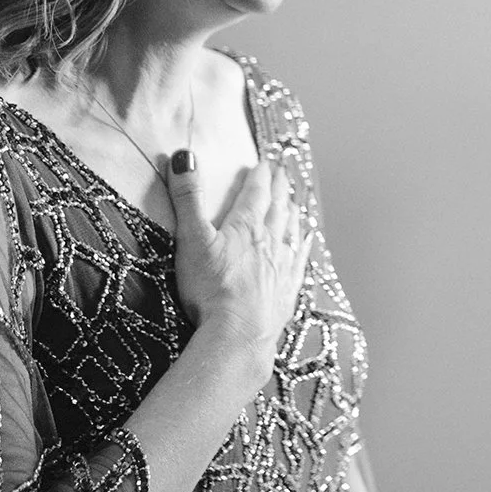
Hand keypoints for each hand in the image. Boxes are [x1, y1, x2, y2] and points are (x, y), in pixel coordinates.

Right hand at [166, 152, 311, 389]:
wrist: (239, 335)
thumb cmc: (211, 289)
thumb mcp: (192, 239)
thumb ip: (188, 198)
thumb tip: (184, 157)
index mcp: (246, 228)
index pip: (256, 194)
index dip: (260, 176)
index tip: (265, 161)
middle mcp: (270, 243)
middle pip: (277, 208)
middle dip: (279, 188)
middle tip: (283, 172)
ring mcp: (282, 268)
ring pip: (291, 232)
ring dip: (292, 212)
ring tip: (294, 200)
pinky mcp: (287, 292)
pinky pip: (299, 261)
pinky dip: (303, 245)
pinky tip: (306, 240)